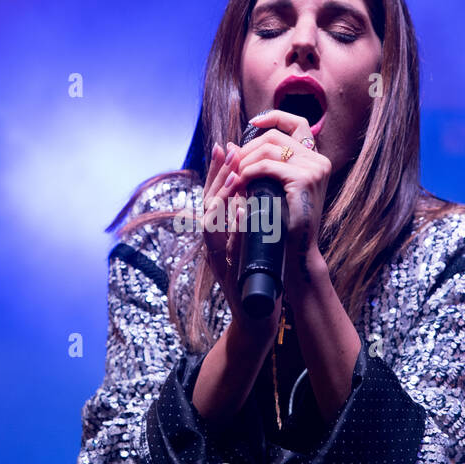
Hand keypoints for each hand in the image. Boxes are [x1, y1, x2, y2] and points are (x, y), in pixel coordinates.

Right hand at [203, 140, 281, 342]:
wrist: (255, 317)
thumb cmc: (256, 279)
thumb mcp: (251, 244)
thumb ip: (247, 220)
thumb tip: (250, 193)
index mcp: (219, 234)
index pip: (215, 196)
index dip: (218, 171)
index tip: (226, 146)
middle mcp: (212, 244)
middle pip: (208, 203)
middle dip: (218, 175)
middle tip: (228, 149)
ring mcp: (216, 259)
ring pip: (212, 223)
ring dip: (222, 197)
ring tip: (236, 175)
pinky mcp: (226, 274)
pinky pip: (225, 248)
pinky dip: (233, 228)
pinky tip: (243, 212)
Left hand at [222, 109, 331, 279]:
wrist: (295, 251)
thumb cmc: (283, 223)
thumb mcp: (271, 188)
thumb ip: (258, 163)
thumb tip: (229, 143)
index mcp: (316, 160)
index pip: (298, 123)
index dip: (275, 117)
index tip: (253, 123)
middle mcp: (319, 160)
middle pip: (276, 137)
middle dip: (248, 148)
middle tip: (231, 164)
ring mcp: (315, 168)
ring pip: (269, 149)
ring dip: (245, 161)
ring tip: (234, 177)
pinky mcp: (304, 179)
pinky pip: (267, 166)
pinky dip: (249, 172)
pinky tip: (239, 183)